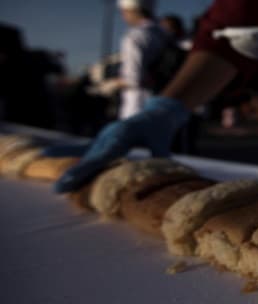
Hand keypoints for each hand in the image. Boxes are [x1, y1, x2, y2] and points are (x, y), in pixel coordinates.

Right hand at [52, 96, 189, 192]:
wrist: (155, 113)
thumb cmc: (159, 128)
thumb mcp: (162, 139)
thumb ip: (161, 153)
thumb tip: (166, 169)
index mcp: (122, 135)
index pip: (103, 155)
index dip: (88, 168)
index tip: (73, 177)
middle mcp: (108, 137)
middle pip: (90, 160)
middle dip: (75, 175)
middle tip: (59, 189)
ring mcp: (102, 139)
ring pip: (86, 158)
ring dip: (72, 174)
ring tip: (57, 190)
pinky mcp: (101, 142)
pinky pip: (82, 149)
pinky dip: (65, 151)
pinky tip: (45, 153)